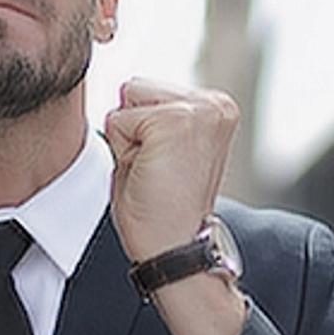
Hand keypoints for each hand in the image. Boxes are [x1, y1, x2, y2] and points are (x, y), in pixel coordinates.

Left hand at [103, 79, 239, 261]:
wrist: (174, 247)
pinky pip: (117, 121)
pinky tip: (149, 174)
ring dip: (128, 139)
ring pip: (126, 99)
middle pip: (135, 87)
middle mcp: (215, 102)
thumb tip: (123, 87)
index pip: (147, 90)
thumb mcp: (163, 148)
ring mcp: (198, 109)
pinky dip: (122, 150)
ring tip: (153, 171)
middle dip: (134, 130)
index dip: (141, 131)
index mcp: (216, 107)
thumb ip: (153, 115)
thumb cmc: (163, 207)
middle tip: (156, 170)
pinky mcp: (174, 121)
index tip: (164, 166)